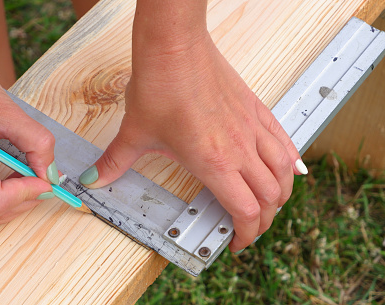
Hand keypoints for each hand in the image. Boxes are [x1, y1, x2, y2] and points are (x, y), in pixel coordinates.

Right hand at [0, 55, 58, 227]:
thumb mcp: (8, 110)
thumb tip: (50, 173)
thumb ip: (36, 142)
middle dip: (25, 200)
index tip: (47, 178)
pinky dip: (1, 199)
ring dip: (14, 203)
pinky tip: (15, 177)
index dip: (29, 193)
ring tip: (30, 177)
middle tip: (44, 178)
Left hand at [80, 30, 304, 251]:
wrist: (175, 46)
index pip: (245, 211)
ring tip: (271, 203)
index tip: (237, 242)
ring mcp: (252, 128)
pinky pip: (284, 140)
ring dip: (281, 193)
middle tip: (250, 227)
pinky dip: (291, 159)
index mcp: (214, 162)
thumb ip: (115, 162)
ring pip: (284, 171)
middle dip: (263, 220)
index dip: (246, 234)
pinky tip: (291, 166)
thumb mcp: (135, 132)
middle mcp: (240, 149)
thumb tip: (92, 178)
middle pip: (270, 197)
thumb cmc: (159, 85)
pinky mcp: (256, 109)